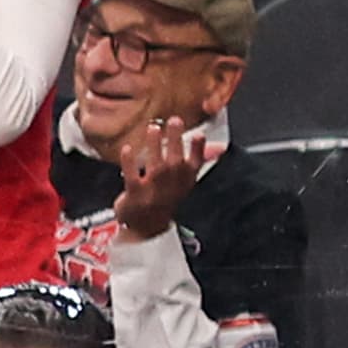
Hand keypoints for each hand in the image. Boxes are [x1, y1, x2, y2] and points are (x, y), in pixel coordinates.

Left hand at [114, 116, 216, 236]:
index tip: (199, 134)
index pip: (196, 164)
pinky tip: (128, 149)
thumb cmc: (165, 197)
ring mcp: (154, 190)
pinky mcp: (135, 194)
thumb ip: (198, 160)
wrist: (146, 226)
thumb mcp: (184, 181)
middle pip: (176, 161)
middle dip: (176, 141)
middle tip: (174, 120)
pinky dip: (129, 163)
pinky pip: (132, 177)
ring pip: (156, 167)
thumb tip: (220, 146)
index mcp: (185, 181)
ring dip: (155, 147)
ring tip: (154, 128)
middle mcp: (172, 185)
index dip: (198, 149)